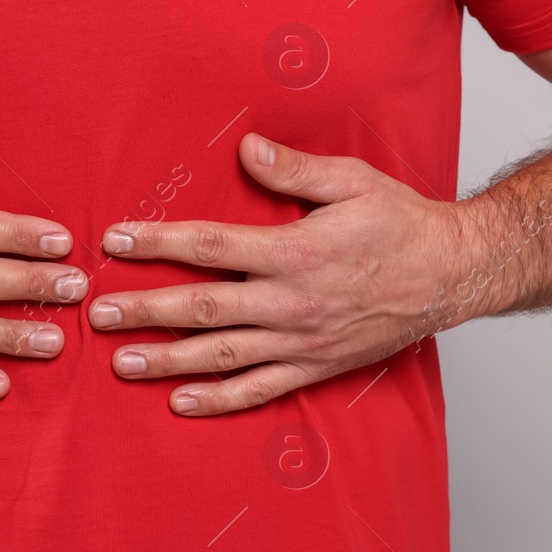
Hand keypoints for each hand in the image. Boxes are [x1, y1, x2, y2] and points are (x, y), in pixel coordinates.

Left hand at [88, 133, 465, 415]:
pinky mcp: (315, 367)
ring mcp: (301, 341)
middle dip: (144, 310)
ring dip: (167, 359)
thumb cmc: (403, 223)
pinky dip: (217, 401)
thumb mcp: (352, 181)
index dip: (157, 242)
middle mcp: (292, 302)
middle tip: (97, 314)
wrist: (454, 274)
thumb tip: (246, 149)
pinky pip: (259, 390)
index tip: (115, 241)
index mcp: (295, 252)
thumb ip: (294, 170)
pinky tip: (179, 402)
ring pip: (222, 355)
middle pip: (202, 308)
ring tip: (122, 363)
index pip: (210, 246)